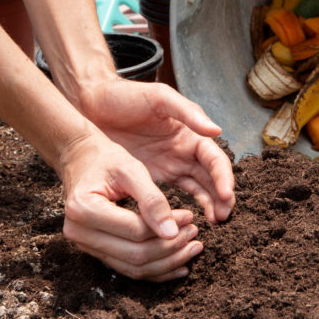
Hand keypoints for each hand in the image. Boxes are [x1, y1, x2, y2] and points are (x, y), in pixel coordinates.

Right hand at [59, 131, 204, 281]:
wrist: (81, 160)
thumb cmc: (106, 159)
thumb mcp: (130, 169)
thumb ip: (152, 200)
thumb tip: (172, 233)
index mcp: (84, 209)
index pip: (135, 230)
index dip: (168, 227)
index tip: (190, 216)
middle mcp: (79, 232)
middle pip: (135, 255)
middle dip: (170, 248)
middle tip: (195, 233)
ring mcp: (85, 245)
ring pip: (133, 267)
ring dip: (167, 262)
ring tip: (192, 248)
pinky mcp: (96, 251)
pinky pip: (129, 268)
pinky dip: (155, 270)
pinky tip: (179, 265)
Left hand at [77, 78, 235, 222]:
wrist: (92, 103)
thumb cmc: (126, 96)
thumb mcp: (159, 98)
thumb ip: (188, 113)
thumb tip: (217, 130)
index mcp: (191, 133)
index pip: (215, 159)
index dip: (223, 177)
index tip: (226, 195)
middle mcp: (185, 152)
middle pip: (212, 178)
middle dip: (221, 197)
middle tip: (223, 217)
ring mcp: (170, 166)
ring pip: (198, 189)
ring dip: (209, 205)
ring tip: (214, 223)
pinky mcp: (153, 177)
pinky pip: (175, 196)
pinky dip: (184, 208)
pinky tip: (188, 222)